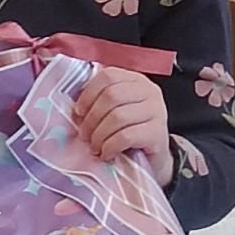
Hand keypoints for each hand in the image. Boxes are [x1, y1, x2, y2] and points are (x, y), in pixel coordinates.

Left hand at [73, 65, 173, 183]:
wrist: (153, 158)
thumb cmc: (128, 132)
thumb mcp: (113, 112)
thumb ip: (98, 103)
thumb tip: (75, 110)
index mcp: (135, 80)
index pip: (108, 76)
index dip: (88, 94)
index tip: (78, 113)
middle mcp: (149, 91)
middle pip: (112, 96)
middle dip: (92, 119)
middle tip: (84, 136)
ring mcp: (156, 111)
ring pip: (118, 117)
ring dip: (99, 136)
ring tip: (95, 147)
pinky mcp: (158, 133)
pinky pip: (126, 136)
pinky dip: (110, 147)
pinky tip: (107, 154)